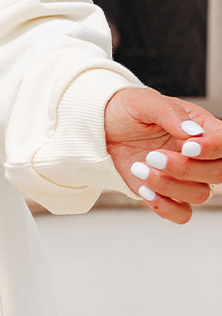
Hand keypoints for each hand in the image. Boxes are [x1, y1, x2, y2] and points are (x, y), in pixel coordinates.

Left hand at [104, 87, 220, 223]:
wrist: (104, 127)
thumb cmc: (128, 109)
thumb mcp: (144, 102)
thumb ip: (170, 114)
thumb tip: (193, 133)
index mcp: (202, 128)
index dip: (212, 149)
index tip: (187, 148)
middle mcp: (200, 155)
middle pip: (218, 172)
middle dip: (185, 169)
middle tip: (152, 156)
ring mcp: (185, 177)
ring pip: (200, 194)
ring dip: (169, 186)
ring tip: (139, 168)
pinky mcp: (168, 193)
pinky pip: (182, 213)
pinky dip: (166, 207)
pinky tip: (145, 189)